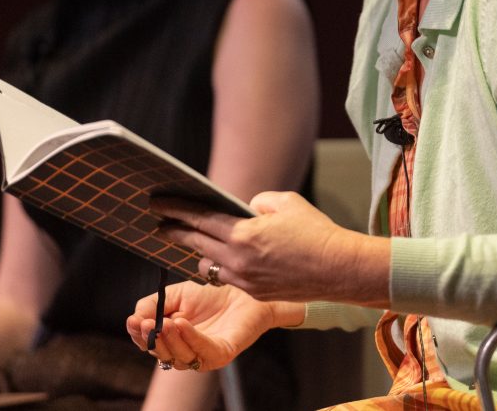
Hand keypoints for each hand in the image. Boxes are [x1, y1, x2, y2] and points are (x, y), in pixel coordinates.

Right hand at [126, 281, 295, 371]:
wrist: (243, 292)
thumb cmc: (210, 296)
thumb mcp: (176, 295)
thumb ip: (154, 305)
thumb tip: (135, 318)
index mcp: (171, 341)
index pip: (149, 344)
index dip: (138, 336)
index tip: (132, 321)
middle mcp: (185, 353)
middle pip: (162, 355)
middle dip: (152, 340)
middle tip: (145, 324)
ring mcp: (203, 357)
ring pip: (180, 357)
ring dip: (170, 340)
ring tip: (165, 322)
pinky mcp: (221, 354)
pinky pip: (203, 351)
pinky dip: (190, 338)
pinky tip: (181, 323)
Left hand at [151, 190, 389, 306]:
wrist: (339, 269)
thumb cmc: (316, 232)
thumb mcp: (287, 203)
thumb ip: (259, 202)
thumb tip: (247, 210)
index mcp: (243, 235)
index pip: (200, 219)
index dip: (176, 209)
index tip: (157, 203)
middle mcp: (238, 260)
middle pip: (197, 242)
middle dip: (175, 231)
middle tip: (159, 223)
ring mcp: (245, 280)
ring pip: (209, 264)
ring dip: (199, 251)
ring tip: (191, 240)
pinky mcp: (254, 292)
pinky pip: (227, 277)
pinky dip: (221, 265)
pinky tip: (219, 258)